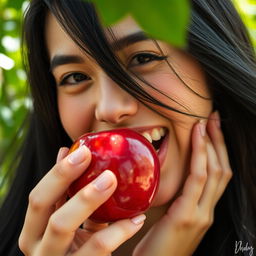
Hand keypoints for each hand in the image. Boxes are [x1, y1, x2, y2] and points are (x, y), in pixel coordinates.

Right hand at [19, 146, 144, 255]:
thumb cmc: (77, 244)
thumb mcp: (70, 219)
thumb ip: (67, 192)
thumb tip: (67, 150)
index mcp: (34, 231)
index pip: (37, 196)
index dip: (57, 172)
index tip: (83, 150)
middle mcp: (38, 247)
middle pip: (41, 205)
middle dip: (65, 176)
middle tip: (90, 156)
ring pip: (62, 225)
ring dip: (88, 197)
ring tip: (111, 179)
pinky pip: (98, 247)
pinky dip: (119, 230)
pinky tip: (137, 218)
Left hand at [133, 111, 232, 255]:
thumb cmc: (157, 245)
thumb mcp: (169, 219)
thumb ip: (175, 200)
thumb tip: (167, 176)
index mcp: (203, 210)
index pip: (217, 174)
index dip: (217, 150)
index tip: (211, 129)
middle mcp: (207, 210)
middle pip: (221, 168)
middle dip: (218, 141)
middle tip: (214, 118)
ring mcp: (201, 214)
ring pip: (214, 171)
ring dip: (211, 144)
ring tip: (205, 122)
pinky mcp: (188, 216)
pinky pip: (197, 179)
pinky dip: (199, 156)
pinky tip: (197, 139)